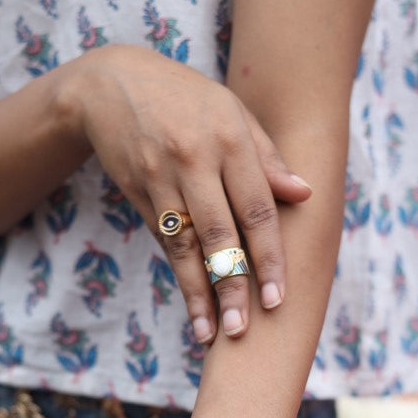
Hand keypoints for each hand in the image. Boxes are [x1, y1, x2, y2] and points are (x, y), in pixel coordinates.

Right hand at [69, 45, 311, 341]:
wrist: (113, 83)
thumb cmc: (187, 99)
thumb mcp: (232, 113)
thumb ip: (267, 158)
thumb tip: (304, 195)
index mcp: (230, 138)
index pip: (257, 209)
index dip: (270, 257)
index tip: (279, 298)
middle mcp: (195, 159)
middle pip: (221, 234)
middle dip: (235, 286)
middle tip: (246, 330)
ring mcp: (161, 177)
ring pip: (186, 246)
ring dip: (200, 294)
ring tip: (213, 334)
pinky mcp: (138, 192)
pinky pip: (164, 242)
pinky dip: (180, 277)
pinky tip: (192, 308)